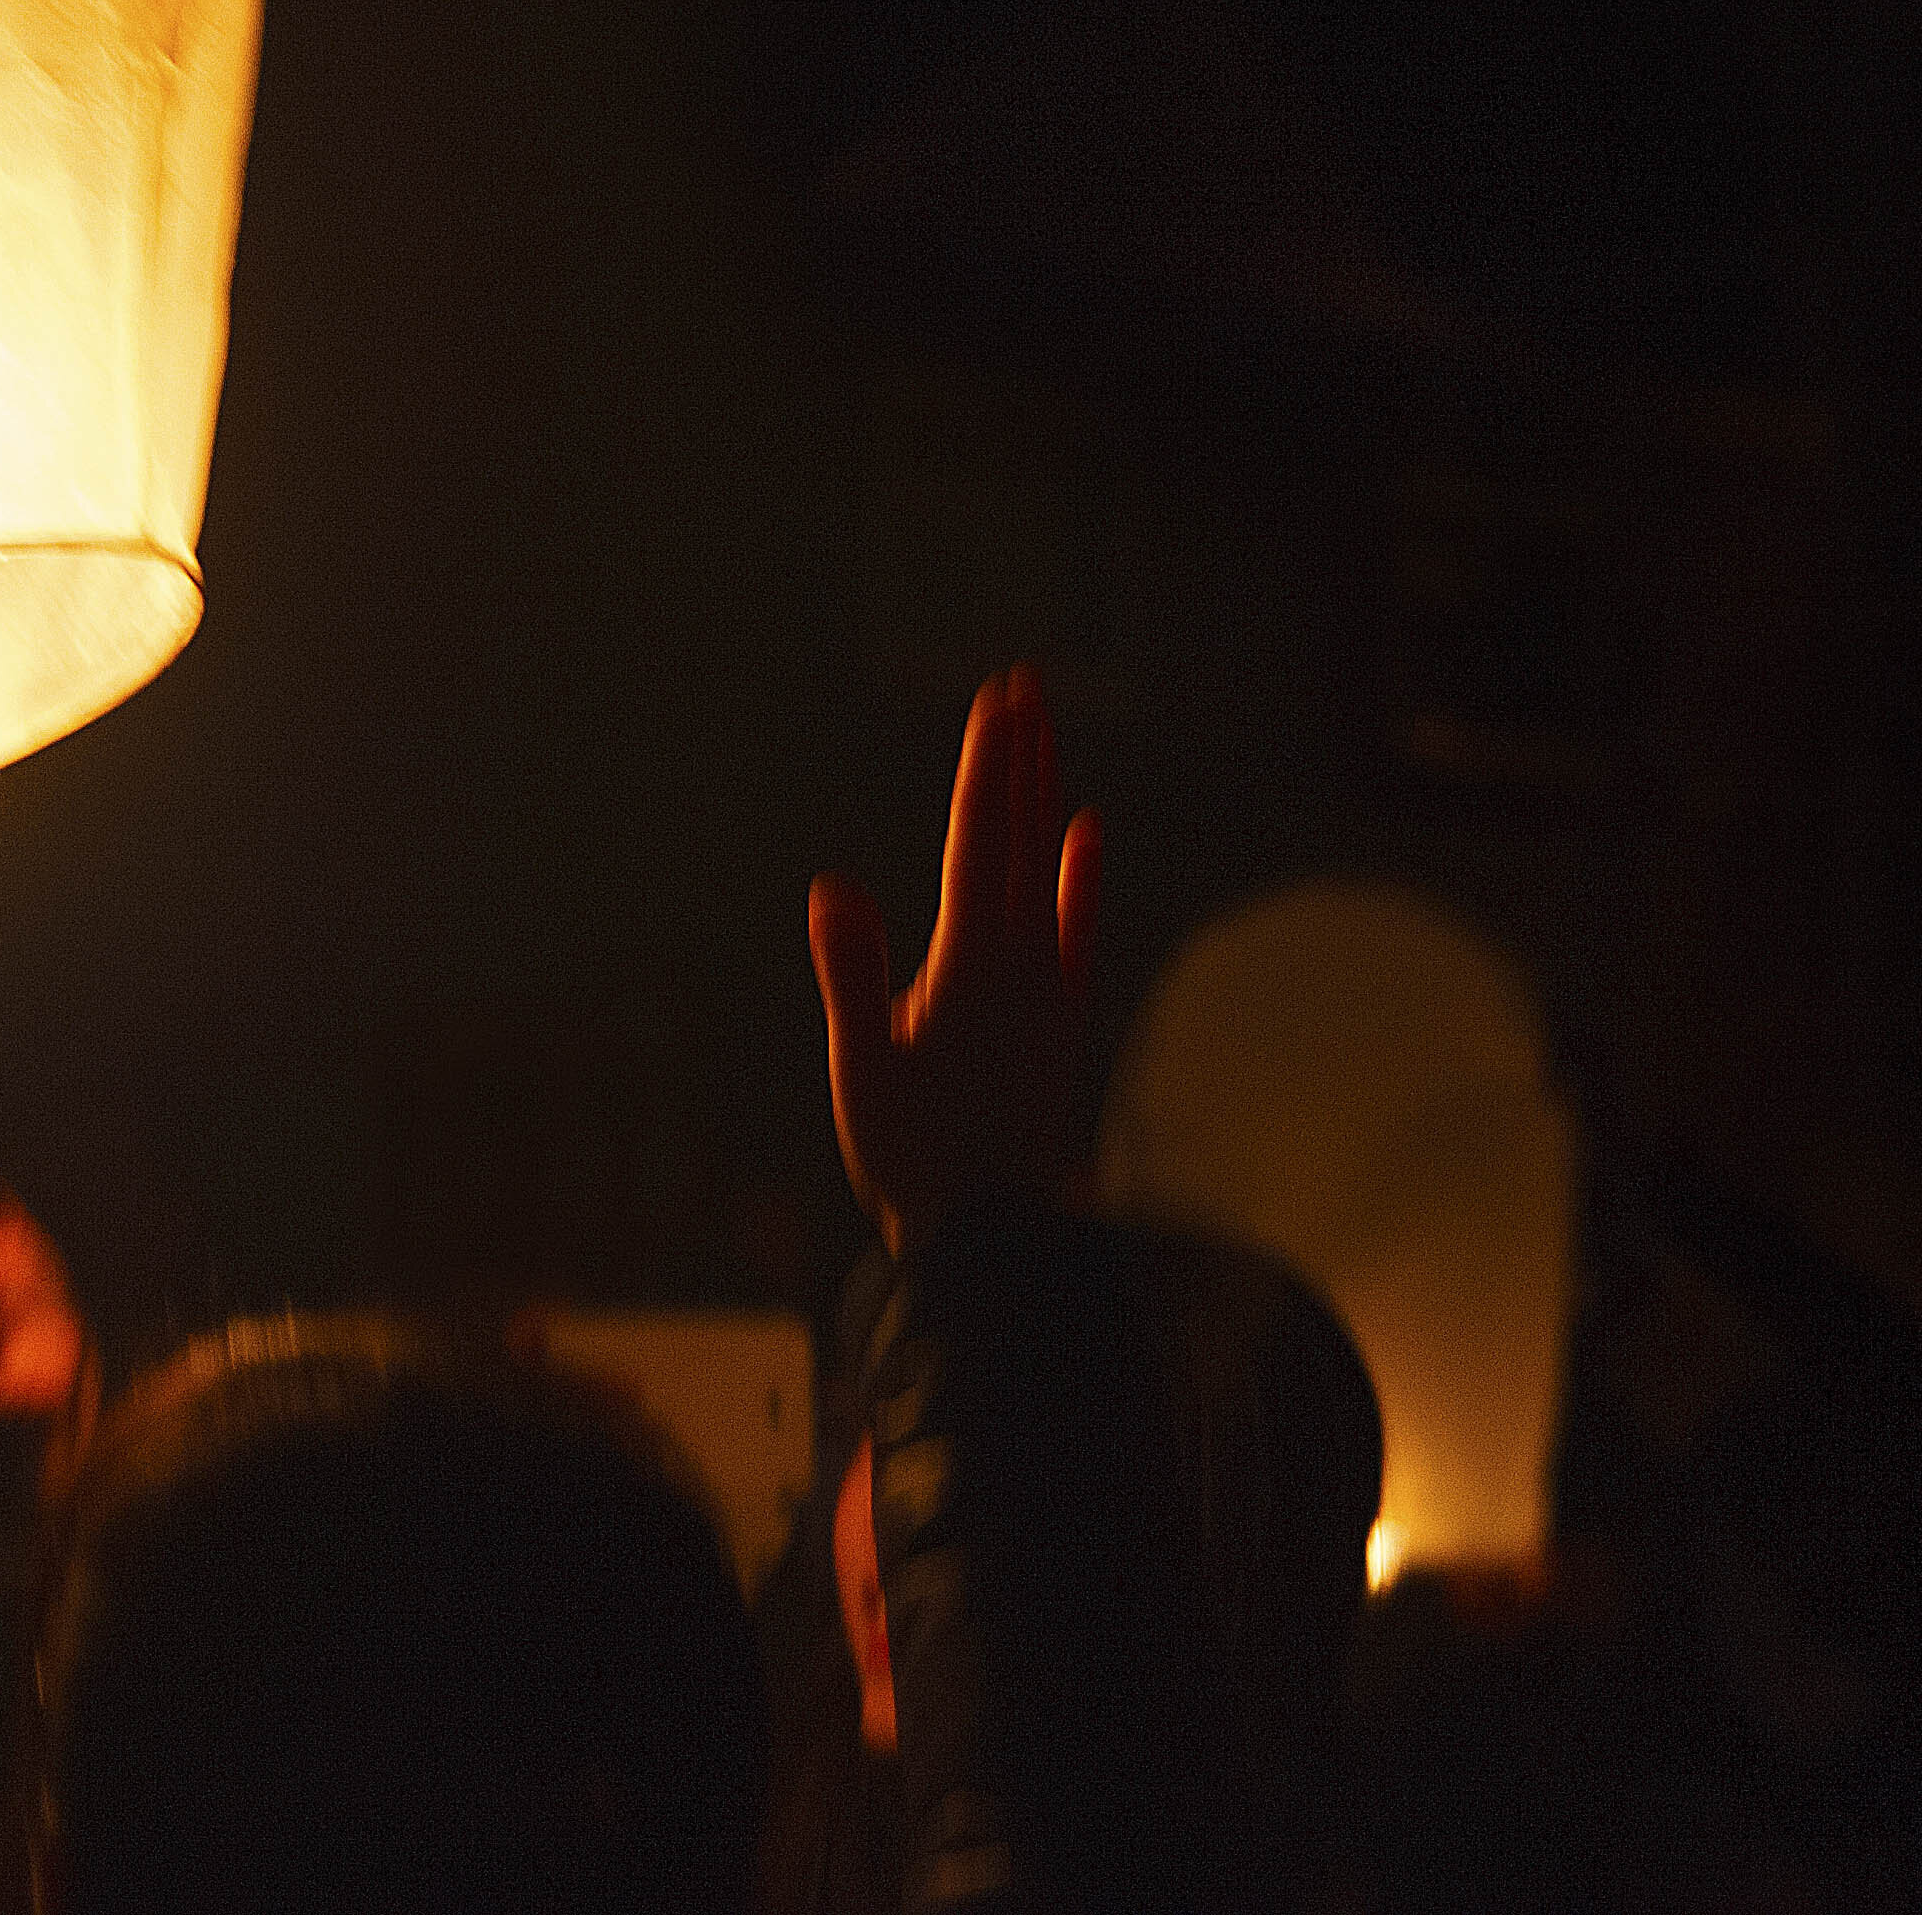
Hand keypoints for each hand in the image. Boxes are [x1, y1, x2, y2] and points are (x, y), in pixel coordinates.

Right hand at [805, 664, 1100, 1255]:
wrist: (994, 1240)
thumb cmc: (913, 1158)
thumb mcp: (862, 1068)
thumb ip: (851, 975)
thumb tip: (833, 887)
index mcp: (969, 965)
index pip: (978, 843)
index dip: (985, 768)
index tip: (995, 700)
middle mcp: (1018, 963)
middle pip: (1021, 837)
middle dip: (1019, 756)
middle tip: (1023, 682)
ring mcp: (1043, 988)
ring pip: (1047, 869)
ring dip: (1042, 794)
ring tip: (1043, 729)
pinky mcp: (1054, 1016)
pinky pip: (1076, 927)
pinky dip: (1082, 876)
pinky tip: (1088, 832)